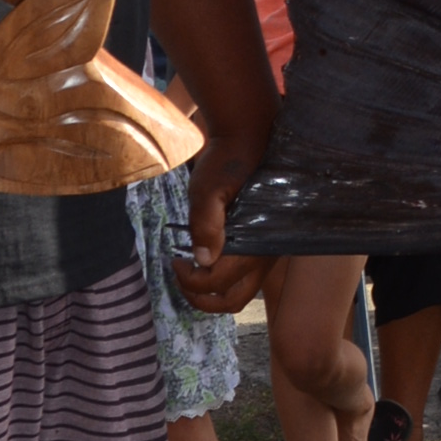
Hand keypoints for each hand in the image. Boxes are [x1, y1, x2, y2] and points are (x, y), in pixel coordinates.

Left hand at [172, 125, 268, 308]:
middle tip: (180, 279)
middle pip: (233, 300)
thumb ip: (206, 223)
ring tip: (191, 276)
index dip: (189, 279)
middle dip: (202, 299)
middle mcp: (263, 255)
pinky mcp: (262, 245)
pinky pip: (244, 277)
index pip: (217, 281)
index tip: (174, 260)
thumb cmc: (226, 162)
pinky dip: (223, 280)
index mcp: (251, 244)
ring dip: (213, 293)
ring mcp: (265, 253)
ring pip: (241, 292)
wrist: (248, 139)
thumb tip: (203, 260)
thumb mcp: (208, 188)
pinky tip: (206, 261)